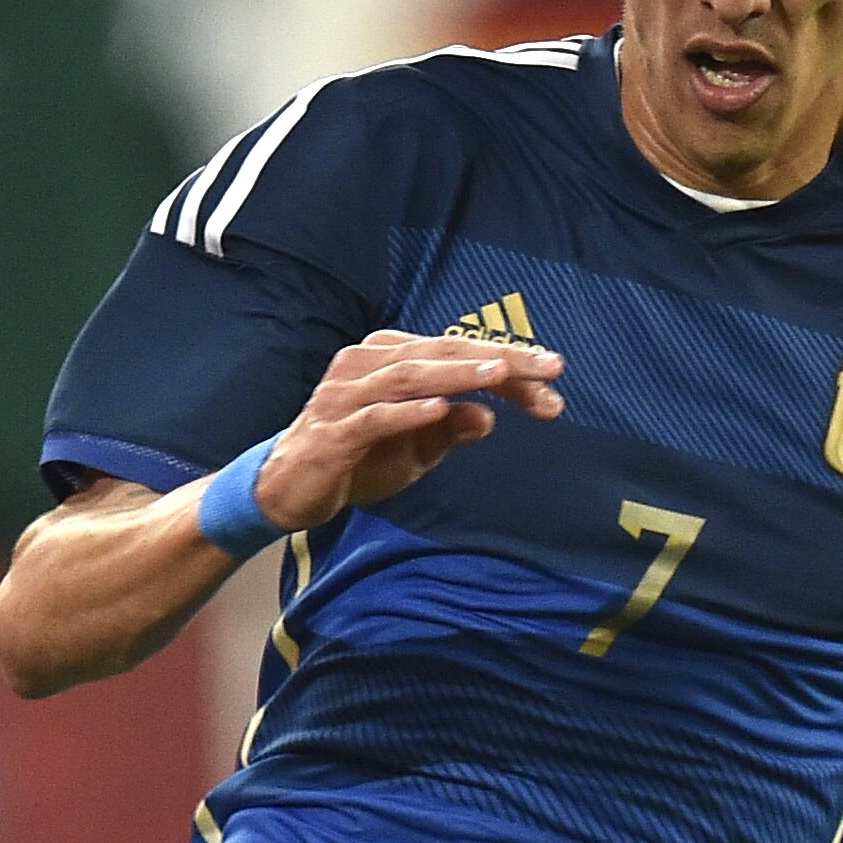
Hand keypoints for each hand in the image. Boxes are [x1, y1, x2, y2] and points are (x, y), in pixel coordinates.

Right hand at [253, 330, 561, 531]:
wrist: (287, 488)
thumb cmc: (355, 461)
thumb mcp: (413, 449)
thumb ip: (449, 431)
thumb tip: (489, 418)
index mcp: (390, 358)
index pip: (457, 353)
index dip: (507, 364)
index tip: (554, 376)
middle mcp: (366, 364)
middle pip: (440, 354)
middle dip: (497, 360)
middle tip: (547, 366)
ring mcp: (346, 395)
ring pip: (410, 376)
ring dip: (458, 375)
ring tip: (500, 376)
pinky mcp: (333, 431)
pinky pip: (374, 417)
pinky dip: (408, 412)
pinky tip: (440, 409)